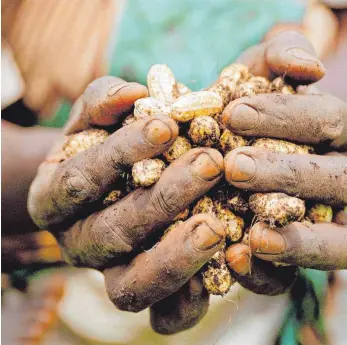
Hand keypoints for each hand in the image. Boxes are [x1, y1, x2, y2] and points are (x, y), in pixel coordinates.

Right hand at [28, 76, 225, 333]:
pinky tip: (227, 262)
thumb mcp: (96, 119)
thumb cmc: (104, 146)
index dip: (120, 153)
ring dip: (177, 256)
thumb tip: (133, 92)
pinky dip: (193, 297)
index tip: (165, 125)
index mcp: (56, 200)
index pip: (81, 179)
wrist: (113, 186)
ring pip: (134, 284)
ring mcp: (110, 276)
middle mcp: (78, 244)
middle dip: (163, 199)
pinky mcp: (146, 297)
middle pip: (113, 232)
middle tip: (210, 164)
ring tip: (218, 224)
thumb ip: (105, 102)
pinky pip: (167, 314)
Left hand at [223, 31, 346, 294]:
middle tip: (234, 167)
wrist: (220, 150)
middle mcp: (341, 179)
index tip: (233, 115)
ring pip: (334, 241)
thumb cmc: (242, 111)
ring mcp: (330, 225)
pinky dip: (269, 273)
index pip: (323, 121)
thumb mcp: (258, 73)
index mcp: (333, 134)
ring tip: (253, 235)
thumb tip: (309, 68)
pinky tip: (239, 260)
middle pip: (332, 179)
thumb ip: (282, 57)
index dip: (283, 117)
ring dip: (296, 241)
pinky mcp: (298, 260)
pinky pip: (294, 277)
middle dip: (284, 173)